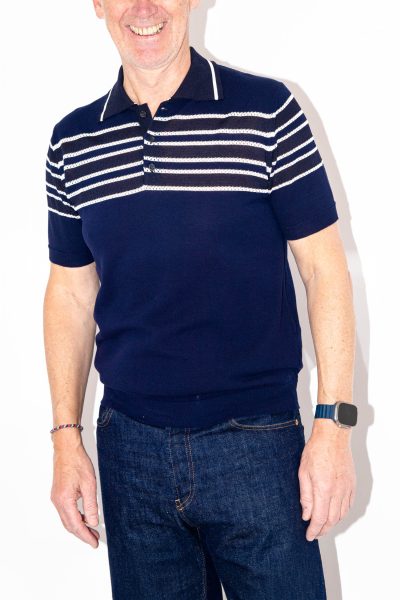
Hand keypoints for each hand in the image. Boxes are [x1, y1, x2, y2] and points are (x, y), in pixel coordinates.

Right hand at [50, 438, 99, 547]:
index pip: (76, 525)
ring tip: (92, 530)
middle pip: (69, 525)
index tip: (94, 543)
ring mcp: (56, 498)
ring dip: (79, 526)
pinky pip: (66, 512)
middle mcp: (57, 501)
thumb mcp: (89, 484)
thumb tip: (93, 522)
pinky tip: (84, 518)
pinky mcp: (58, 494)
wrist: (67, 449)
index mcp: (64, 500)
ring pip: (67, 519)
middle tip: (95, 539)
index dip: (85, 536)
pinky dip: (75, 518)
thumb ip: (91, 505)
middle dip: (82, 534)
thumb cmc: (77, 462)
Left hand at [298, 420, 355, 540]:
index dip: (314, 530)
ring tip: (323, 526)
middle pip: (332, 519)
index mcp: (324, 489)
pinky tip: (335, 514)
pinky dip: (341, 513)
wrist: (332, 436)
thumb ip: (305, 496)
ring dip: (332, 523)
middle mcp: (338, 491)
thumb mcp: (303, 472)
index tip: (309, 536)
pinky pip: (348, 505)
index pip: (320, 518)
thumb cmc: (315, 451)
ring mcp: (347, 488)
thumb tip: (306, 515)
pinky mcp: (352, 484)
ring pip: (341, 514)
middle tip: (314, 533)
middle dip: (323, 530)